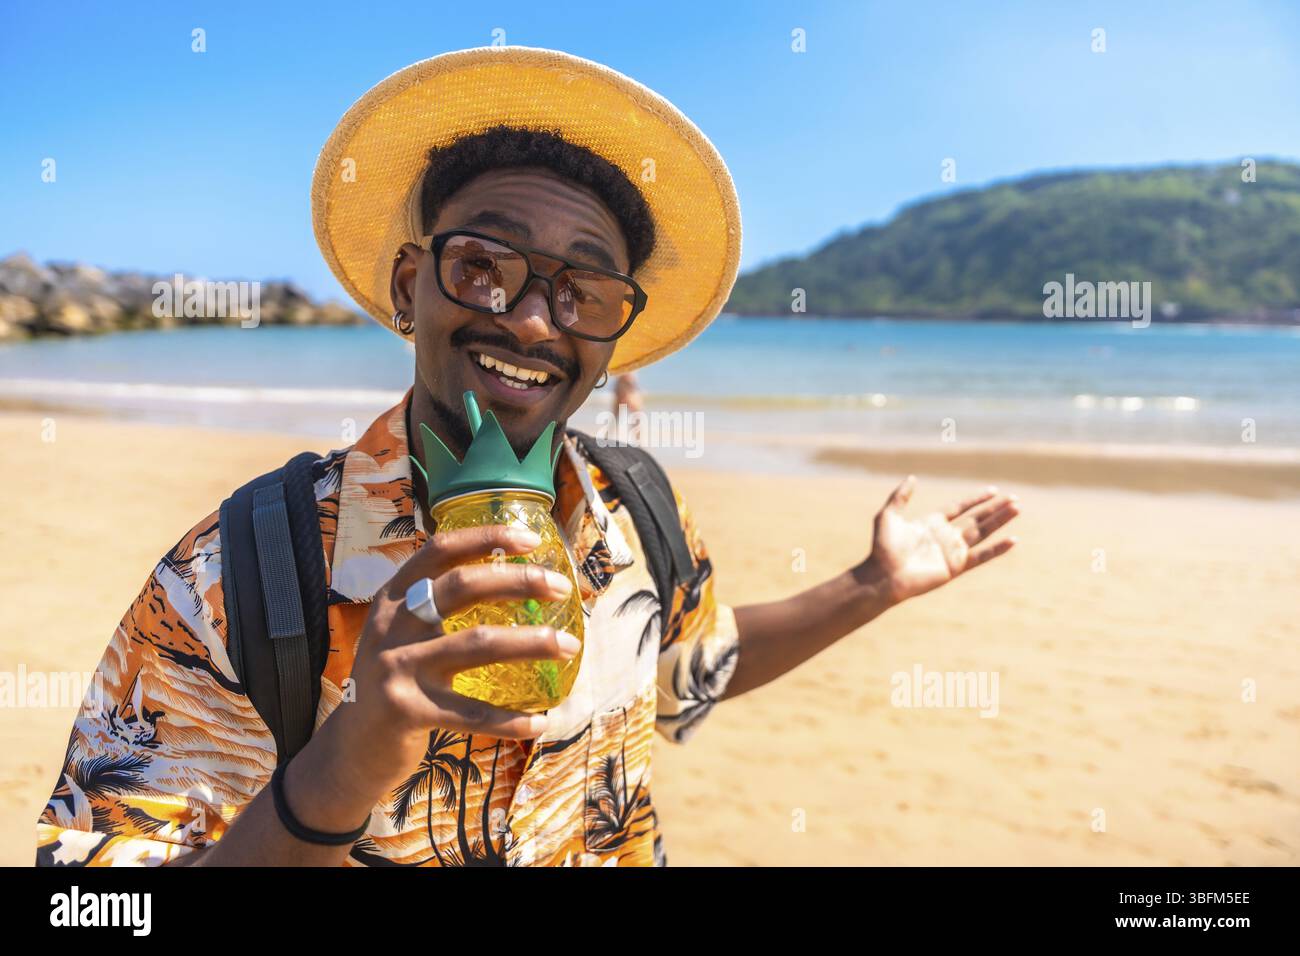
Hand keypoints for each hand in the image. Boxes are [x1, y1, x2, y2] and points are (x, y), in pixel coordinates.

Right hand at [328, 524, 577, 784]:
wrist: (349, 749)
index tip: (532, 539)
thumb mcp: (404, 635)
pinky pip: (471, 713)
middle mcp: (391, 625)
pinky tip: (541, 721)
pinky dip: (510, 719)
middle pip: (463, 586)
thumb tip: (515, 583)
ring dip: (532, 643)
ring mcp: (397, 666)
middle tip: (562, 587)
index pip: (439, 550)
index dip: (486, 537)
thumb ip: (438, 608)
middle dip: (519, 581)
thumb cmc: (395, 683)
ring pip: (477, 644)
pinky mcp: (406, 710)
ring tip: (570, 645)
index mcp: (393, 598)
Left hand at [868, 475, 1018, 603]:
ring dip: (1000, 521)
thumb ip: (900, 496)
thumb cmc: (882, 548)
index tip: (994, 490)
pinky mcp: (956, 566)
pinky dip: (997, 549)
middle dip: (995, 508)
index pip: (960, 507)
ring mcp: (952, 551)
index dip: (977, 499)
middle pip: (976, 518)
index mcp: (932, 522)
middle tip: (1014, 498)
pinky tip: (1013, 540)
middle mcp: (945, 535)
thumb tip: (913, 478)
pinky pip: (981, 556)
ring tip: (1017, 509)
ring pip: (982, 532)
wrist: (883, 576)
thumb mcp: (888, 515)